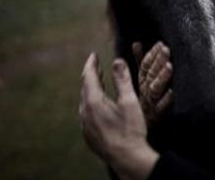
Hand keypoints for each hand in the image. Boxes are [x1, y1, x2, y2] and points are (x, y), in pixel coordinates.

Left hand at [79, 53, 157, 179]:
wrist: (127, 158)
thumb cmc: (130, 130)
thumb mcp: (129, 101)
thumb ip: (122, 80)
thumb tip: (118, 60)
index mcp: (94, 102)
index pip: (89, 77)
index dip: (91, 64)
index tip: (93, 55)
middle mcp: (85, 113)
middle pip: (84, 88)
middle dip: (90, 75)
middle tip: (96, 66)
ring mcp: (85, 125)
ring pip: (84, 101)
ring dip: (90, 89)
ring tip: (98, 82)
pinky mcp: (89, 135)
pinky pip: (86, 113)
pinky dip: (91, 103)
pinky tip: (99, 105)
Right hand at [132, 42, 173, 125]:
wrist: (142, 131)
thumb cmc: (144, 104)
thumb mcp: (142, 81)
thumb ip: (140, 62)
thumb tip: (137, 43)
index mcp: (143, 83)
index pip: (145, 66)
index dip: (152, 55)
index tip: (160, 44)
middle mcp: (146, 92)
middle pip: (151, 75)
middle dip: (158, 61)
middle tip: (165, 50)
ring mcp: (151, 103)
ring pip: (155, 88)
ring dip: (162, 77)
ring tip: (169, 66)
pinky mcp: (158, 116)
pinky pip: (162, 107)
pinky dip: (167, 100)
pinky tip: (172, 92)